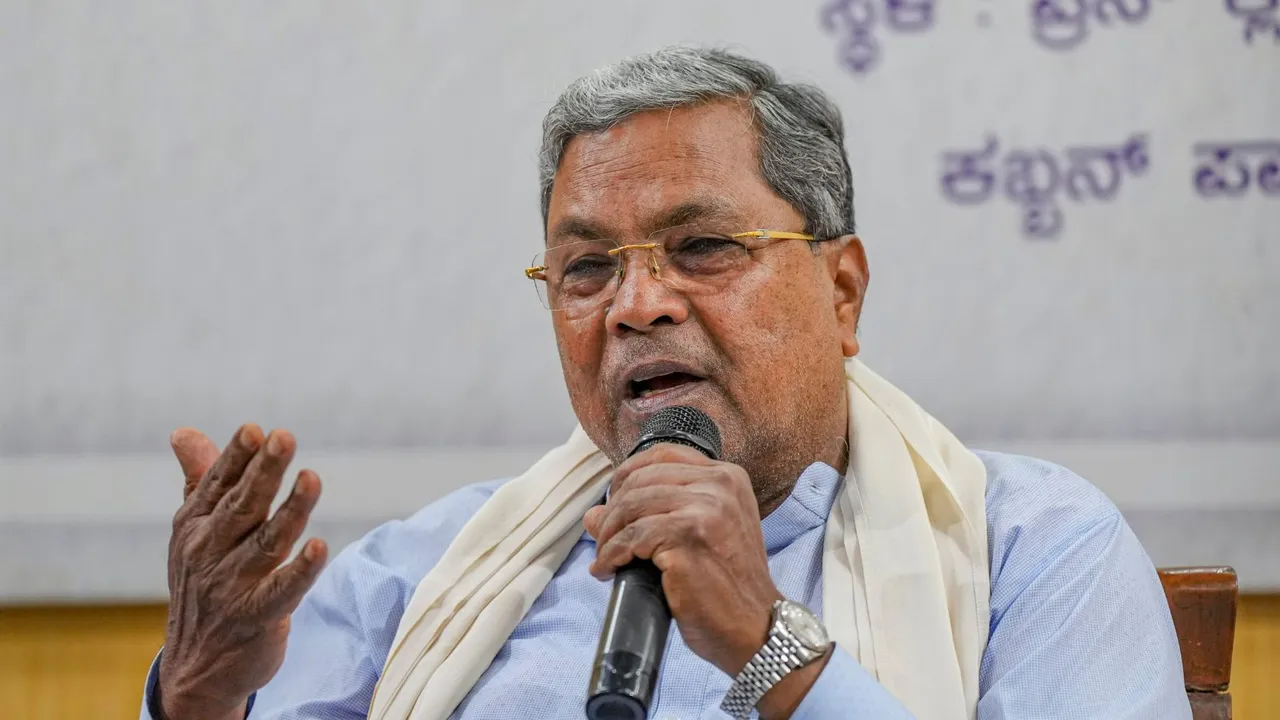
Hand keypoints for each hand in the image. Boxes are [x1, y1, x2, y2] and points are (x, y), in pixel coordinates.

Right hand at [157, 424, 326, 719]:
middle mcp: (210, 552)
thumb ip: (200, 481)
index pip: (219, 484)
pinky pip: (282, 591)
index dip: (237, 457)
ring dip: (291, 510)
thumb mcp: (193, 532)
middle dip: (263, 471)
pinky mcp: (256, 617)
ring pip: (267, 542)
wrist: (195, 666)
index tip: (255, 430)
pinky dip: (301, 570)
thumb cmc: (203, 584)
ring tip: (311, 479)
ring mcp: (231, 586)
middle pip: (243, 506)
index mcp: (196, 526)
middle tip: (283, 437)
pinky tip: (319, 547)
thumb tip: (184, 432)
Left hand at [583, 444, 781, 676]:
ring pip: (631, 506)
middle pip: (641, 480)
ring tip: (606, 557)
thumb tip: (594, 514)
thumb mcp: (701, 535)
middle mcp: (719, 485)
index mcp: (727, 477)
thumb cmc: (729, 584)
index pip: (662, 455)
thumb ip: (655, 513)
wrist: (755, 626)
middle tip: (604, 537)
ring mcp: (705, 510)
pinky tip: (607, 570)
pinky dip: (611, 555)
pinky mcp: (688, 537)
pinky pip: (631, 538)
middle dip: (612, 509)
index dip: (628, 475)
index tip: (613, 501)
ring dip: (608, 535)